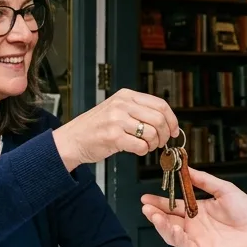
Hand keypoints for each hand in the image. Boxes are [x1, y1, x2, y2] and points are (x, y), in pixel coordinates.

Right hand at [52, 89, 178, 170]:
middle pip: (159, 118)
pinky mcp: (113, 136)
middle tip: (162, 142)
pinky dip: (143, 151)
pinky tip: (136, 150)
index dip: (172, 119)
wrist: (72, 139)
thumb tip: (166, 121)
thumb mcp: (117, 109)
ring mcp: (117, 120)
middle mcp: (122, 105)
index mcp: (126, 96)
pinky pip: (141, 146)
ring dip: (154, 144)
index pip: (160, 104)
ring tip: (147, 146)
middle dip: (165, 134)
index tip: (174, 130)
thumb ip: (138, 111)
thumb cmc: (96, 127)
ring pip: (152, 133)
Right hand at [141, 168, 246, 246]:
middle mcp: (195, 225)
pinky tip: (172, 227)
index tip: (146, 197)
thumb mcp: (224, 189)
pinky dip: (175, 237)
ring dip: (161, 225)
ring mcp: (197, 239)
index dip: (159, 202)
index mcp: (198, 211)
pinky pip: (184, 245)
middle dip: (155, 214)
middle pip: (168, 221)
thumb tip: (188, 169)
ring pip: (172, 234)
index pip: (173, 206)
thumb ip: (204, 181)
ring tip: (153, 216)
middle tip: (145, 207)